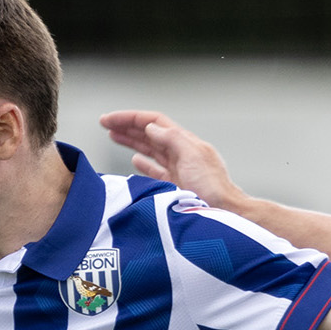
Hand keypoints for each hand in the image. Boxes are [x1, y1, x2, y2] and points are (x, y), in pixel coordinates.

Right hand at [98, 110, 245, 210]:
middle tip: (106, 123)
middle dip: (127, 127)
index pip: (154, 122)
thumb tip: (152, 127)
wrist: (224, 211)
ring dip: (131, 141)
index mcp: (185, 142)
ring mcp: (177, 169)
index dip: (131, 118)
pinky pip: (155, 170)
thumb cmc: (213, 187)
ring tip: (114, 136)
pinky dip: (143, 163)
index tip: (110, 119)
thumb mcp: (192, 156)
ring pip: (150, 149)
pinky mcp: (174, 185)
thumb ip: (172, 139)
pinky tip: (135, 160)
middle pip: (149, 133)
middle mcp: (180, 153)